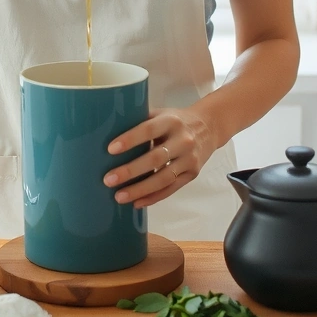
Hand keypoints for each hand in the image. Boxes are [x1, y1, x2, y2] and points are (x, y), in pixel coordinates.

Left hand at [103, 107, 218, 209]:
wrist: (209, 127)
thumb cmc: (176, 120)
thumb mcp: (161, 113)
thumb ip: (140, 121)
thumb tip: (108, 133)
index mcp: (171, 121)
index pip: (148, 129)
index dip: (130, 139)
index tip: (110, 149)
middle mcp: (183, 140)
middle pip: (155, 158)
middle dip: (130, 171)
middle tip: (108, 179)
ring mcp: (190, 159)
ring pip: (163, 178)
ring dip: (140, 189)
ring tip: (119, 196)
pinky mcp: (192, 174)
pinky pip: (171, 189)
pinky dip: (153, 197)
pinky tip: (137, 202)